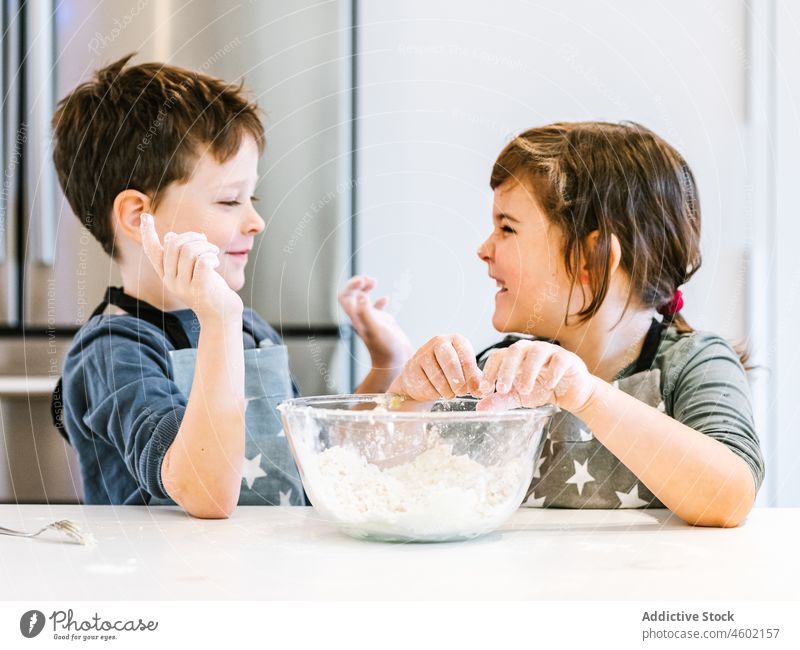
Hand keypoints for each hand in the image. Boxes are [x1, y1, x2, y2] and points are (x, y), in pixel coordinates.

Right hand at [139, 213, 242, 320]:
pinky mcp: (199, 289)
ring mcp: (184, 286)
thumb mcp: (193, 271)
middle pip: (173, 244)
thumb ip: (182, 256)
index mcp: (166, 275)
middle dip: (192, 236)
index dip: (148, 233)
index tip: (145, 216)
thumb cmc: (209, 290)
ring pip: (189, 250)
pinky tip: (216, 263)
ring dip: (205, 246)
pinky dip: (211, 256)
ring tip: (214, 252)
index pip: (152, 251)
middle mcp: (171, 281)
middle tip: (206, 242)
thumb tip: (169, 236)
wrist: (222, 316)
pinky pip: (202, 262)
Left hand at [339, 275, 412, 367]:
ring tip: (374, 282)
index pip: (345, 297)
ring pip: (363, 301)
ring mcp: (371, 321)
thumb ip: (366, 312)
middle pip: (351, 296)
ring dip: (366, 289)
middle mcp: (361, 318)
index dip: (352, 285)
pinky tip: (386, 299)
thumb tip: (361, 295)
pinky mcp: (382, 324)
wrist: (396, 363)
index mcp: (356, 318)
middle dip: (358, 284)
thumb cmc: (386, 349)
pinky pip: (377, 309)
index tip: (364, 280)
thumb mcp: (376, 329)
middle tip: (369, 279)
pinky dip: (380, 301)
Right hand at [388, 334, 481, 399]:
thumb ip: (476, 380)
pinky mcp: (412, 367)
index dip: (471, 375)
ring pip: (438, 375)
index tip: (474, 389)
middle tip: (461, 393)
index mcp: (456, 340)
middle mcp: (439, 342)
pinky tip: (437, 392)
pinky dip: (434, 392)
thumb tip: (483, 391)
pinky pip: (426, 383)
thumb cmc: (447, 373)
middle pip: (450, 362)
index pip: (466, 355)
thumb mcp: (465, 373)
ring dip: (447, 390)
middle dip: (458, 381)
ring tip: (450, 394)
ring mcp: (423, 353)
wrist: (420, 378)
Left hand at [474, 340, 596, 411]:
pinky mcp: (568, 358)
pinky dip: (552, 372)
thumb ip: (501, 400)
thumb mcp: (519, 397)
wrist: (572, 395)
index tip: (484, 389)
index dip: (490, 371)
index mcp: (516, 356)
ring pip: (536, 352)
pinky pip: (559, 359)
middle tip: (502, 389)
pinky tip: (548, 386)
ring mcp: (550, 351)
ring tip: (524, 390)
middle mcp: (531, 349)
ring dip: (528, 371)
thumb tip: (479, 408)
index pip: (498, 355)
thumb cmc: (542, 390)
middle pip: (515, 350)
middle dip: (506, 369)